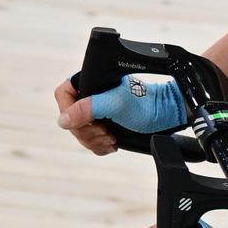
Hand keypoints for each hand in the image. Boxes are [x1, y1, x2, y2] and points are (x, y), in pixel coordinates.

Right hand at [55, 76, 187, 154]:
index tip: (88, 121)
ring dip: (95, 140)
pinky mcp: (102, 125)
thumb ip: (87, 108)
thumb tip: (63, 120)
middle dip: (88, 131)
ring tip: (112, 137)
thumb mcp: (115, 105)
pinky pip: (89, 141)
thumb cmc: (145, 104)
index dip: (70, 111)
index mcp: (90, 82)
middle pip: (70, 119)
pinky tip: (113, 142)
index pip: (63, 95)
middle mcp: (90, 96)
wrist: (164, 116)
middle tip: (106, 131)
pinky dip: (100, 146)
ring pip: (79, 133)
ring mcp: (95, 112)